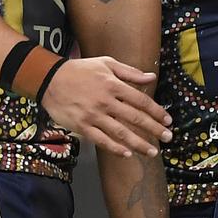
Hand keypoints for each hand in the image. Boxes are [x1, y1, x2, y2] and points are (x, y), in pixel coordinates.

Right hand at [41, 56, 171, 157]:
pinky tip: (127, 154)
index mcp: (113, 85)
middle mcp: (106, 101)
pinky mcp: (82, 126)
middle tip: (168, 138)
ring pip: (121, 132)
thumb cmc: (80, 70)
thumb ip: (130, 72)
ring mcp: (93, 115)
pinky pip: (101, 140)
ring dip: (139, 143)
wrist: (50, 79)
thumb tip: (151, 77)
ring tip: (152, 151)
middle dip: (154, 129)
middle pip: (135, 118)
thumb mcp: (106, 64)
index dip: (157, 112)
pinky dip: (115, 148)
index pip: (141, 100)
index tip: (167, 120)